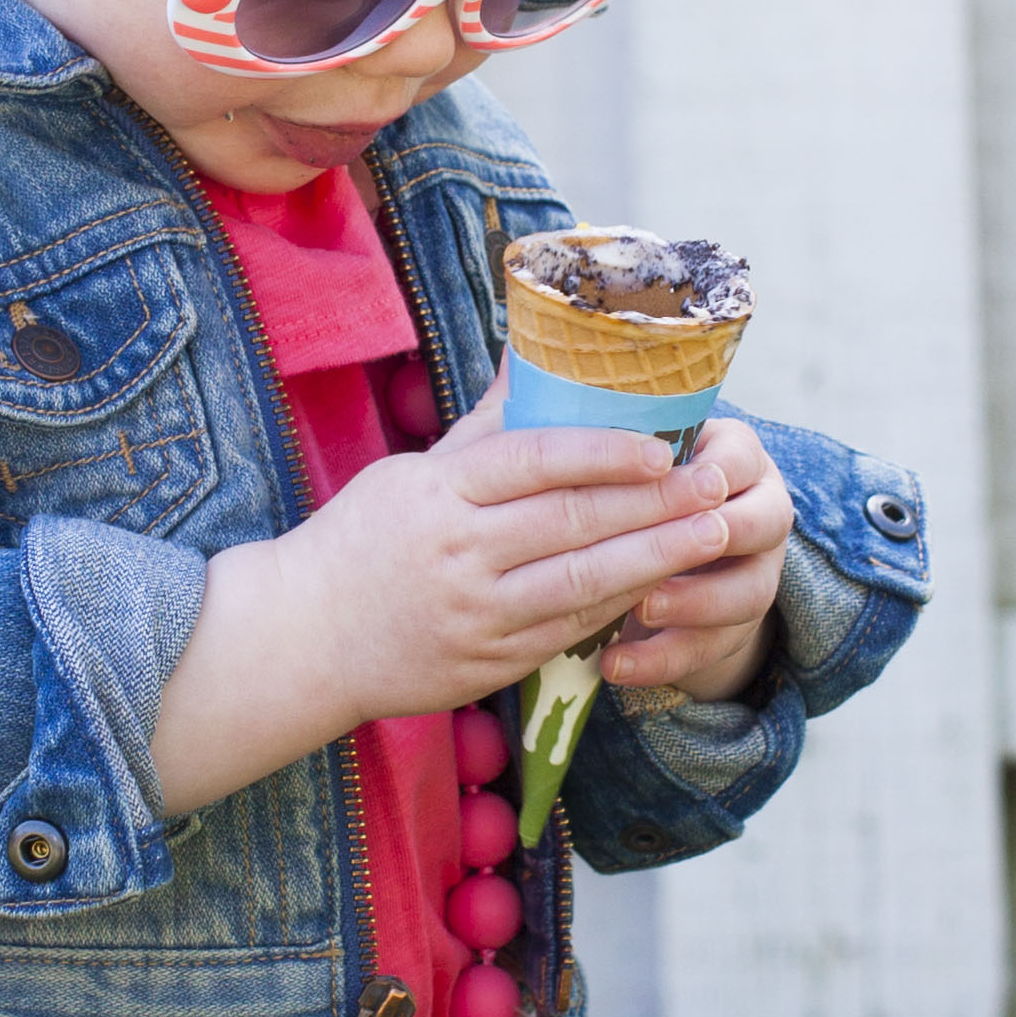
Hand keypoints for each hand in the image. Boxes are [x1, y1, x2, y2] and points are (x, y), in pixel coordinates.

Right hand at [150, 388, 739, 816]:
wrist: (302, 640)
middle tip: (714, 484)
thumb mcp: (410, 474)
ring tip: (711, 534)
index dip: (604, 452)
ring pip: (582, 582)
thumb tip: (531, 353)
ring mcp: (475, 615)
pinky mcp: (487, 663)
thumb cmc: (361, 541)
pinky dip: (618, 604)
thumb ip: (484, 425)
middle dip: (654, 504)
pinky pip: (568, 630)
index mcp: (438, 493)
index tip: (662, 444)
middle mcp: (459, 554)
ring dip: (657, 558)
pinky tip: (660, 583)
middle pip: (573, 523)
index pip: (534, 461)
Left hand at [595, 415, 789, 707]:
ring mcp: (757, 570)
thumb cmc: (622, 482)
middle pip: (760, 523)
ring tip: (640, 611)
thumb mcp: (609, 445)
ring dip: (692, 604)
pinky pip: (713, 647)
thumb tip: (523, 347)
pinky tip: (614, 666)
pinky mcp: (736, 625)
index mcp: (733, 453)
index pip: (738, 455)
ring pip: (749, 592)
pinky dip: (663, 659)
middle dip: (701, 540)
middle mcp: (759, 507)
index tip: (659, 476)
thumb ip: (578, 405)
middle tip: (656, 552)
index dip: (705, 471)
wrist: (665, 550)